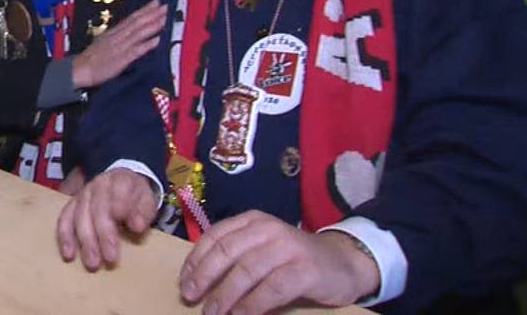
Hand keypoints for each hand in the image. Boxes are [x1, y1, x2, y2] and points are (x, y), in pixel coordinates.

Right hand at [57, 168, 157, 270]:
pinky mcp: (72, 204)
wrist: (121, 182)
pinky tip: (68, 254)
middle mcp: (98, 185)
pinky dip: (65, 237)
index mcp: (119, 181)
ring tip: (92, 263)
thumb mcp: (147, 200)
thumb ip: (143, 211)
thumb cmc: (135, 197)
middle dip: (103, 235)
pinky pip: (64, 219)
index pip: (119, 194)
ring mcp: (82, 194)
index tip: (130, 229)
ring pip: (79, 216)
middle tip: (110, 259)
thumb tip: (137, 226)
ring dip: (85, 241)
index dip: (121, 210)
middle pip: (98, 209)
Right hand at [73, 0, 167, 88]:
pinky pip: (137, 51)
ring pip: (139, 34)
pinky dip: (147, 45)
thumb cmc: (91, 58)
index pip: (131, 18)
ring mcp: (120, 47)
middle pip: (137, 23)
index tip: (156, 3)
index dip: (145, 10)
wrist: (80, 69)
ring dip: (152, 26)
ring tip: (164, 19)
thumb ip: (116, 36)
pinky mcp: (122, 59)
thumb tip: (127, 31)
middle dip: (152, 14)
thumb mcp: (103, 41)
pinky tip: (157, 40)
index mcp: (114, 32)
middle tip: (165, 6)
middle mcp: (118, 37)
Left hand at [179, 211, 380, 314]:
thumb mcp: (261, 248)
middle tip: (190, 297)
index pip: (215, 236)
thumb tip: (196, 280)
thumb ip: (235, 256)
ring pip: (247, 271)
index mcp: (252, 221)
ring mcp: (288, 247)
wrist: (342, 263)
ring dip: (225, 295)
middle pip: (227, 252)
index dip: (196, 260)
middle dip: (204, 277)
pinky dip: (252, 304)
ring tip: (212, 313)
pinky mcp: (306, 269)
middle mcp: (269, 229)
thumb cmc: (293, 259)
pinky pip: (272, 288)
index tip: (184, 281)